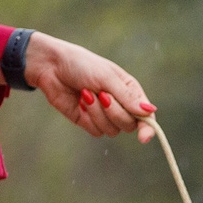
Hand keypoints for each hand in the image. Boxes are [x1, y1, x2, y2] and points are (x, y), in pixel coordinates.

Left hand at [22, 34, 155, 143]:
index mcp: (130, 91)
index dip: (147, 128)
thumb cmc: (82, 65)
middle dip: (114, 112)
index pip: (146, 115)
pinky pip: (95, 131)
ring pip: (111, 130)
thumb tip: (150, 111)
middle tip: (101, 95)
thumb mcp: (107, 77)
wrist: (52, 67)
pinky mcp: (88, 122)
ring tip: (86, 94)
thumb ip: (128, 97)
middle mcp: (120, 105)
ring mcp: (104, 115)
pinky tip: (79, 102)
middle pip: (129, 125)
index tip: (143, 137)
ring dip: (97, 113)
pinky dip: (88, 118)